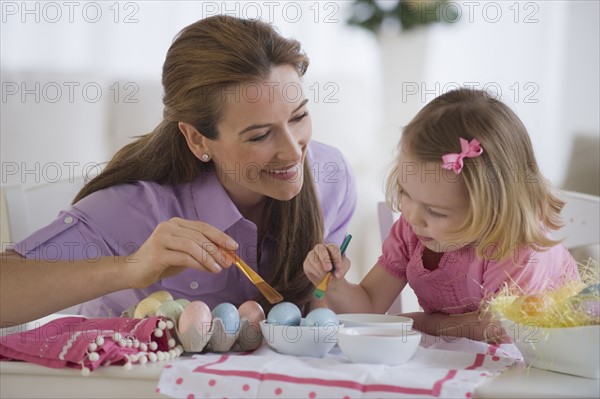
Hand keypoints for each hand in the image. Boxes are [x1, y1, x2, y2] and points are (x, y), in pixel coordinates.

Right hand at [123, 217, 237, 288]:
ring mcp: (162, 238)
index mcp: (176, 223)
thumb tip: (224, 255)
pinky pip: (184, 257)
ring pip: (193, 245)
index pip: (203, 227)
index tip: (233, 246)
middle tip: (229, 261)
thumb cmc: (161, 263)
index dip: (220, 236)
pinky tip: (209, 270)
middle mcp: (168, 226)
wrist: (133, 272)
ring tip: (220, 268)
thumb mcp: (184, 254)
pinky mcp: (158, 252)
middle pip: (199, 235)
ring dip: (210, 257)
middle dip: (217, 249)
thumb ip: (200, 251)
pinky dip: (199, 263)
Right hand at [303, 243, 350, 286]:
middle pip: (320, 248)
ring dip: (320, 269)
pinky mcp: (306, 263)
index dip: (336, 256)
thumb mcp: (343, 269)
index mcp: (331, 247)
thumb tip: (336, 275)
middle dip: (324, 259)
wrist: (329, 280)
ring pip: (313, 258)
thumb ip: (342, 269)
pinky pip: (309, 266)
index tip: (339, 267)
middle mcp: (321, 248)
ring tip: (326, 276)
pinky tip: (320, 276)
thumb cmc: (337, 271)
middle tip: (328, 269)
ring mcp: (312, 254)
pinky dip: (316, 273)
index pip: (333, 247)